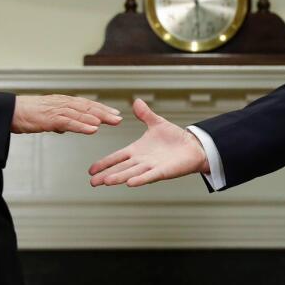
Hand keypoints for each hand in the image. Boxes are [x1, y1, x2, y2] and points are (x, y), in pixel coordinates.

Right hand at [11, 94, 120, 133]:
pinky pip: (69, 122)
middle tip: (119, 118)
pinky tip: (93, 129)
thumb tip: (65, 128)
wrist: (8, 112)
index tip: (114, 113)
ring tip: (112, 122)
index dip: (101, 109)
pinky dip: (83, 126)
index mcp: (62, 102)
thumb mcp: (45, 118)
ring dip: (98, 118)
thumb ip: (57, 121)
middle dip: (104, 112)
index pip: (86, 105)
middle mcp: (62, 103)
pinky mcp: (50, 118)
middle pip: (87, 107)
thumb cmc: (25, 115)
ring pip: (81, 113)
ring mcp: (56, 109)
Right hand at [88, 98, 208, 186]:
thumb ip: (145, 114)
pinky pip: (149, 176)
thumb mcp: (157, 123)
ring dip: (119, 177)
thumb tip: (136, 101)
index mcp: (137, 150)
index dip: (104, 163)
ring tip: (106, 182)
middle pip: (120, 168)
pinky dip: (140, 179)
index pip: (117, 157)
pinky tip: (130, 183)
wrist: (193, 146)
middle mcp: (141, 161)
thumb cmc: (175, 138)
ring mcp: (151, 167)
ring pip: (131, 173)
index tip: (91, 170)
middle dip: (106, 175)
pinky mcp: (163, 171)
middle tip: (92, 182)